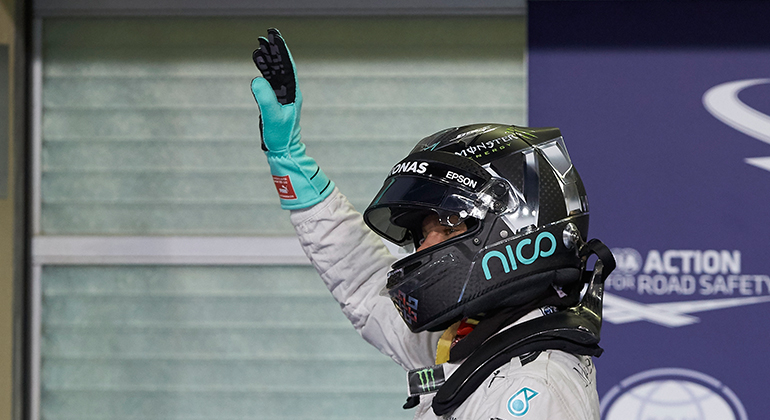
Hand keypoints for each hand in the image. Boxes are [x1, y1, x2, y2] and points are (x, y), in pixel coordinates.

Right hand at [251, 28, 301, 153]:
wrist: (283, 150)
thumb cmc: (281, 136)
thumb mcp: (273, 117)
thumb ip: (266, 98)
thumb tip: (257, 80)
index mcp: (293, 93)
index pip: (287, 67)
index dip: (282, 51)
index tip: (276, 38)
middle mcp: (289, 92)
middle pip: (282, 66)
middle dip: (274, 51)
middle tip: (267, 36)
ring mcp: (283, 97)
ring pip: (275, 73)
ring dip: (268, 59)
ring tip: (260, 46)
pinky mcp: (275, 101)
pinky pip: (270, 82)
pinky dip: (264, 71)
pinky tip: (258, 63)